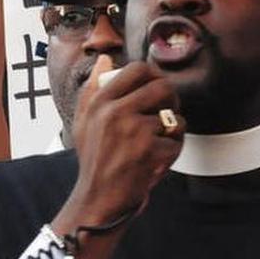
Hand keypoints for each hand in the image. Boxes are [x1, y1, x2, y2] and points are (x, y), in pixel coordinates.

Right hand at [52, 56, 183, 258]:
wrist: (98, 198)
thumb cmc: (93, 160)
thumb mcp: (83, 122)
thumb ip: (92, 89)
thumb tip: (105, 60)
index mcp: (101, 102)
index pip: (136, 70)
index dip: (153, 75)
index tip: (156, 86)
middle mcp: (117, 112)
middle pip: (162, 87)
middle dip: (171, 100)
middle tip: (167, 112)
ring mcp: (136, 131)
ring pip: (174, 117)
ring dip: (172, 131)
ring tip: (158, 143)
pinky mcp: (152, 150)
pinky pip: (177, 141)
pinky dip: (172, 151)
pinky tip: (157, 160)